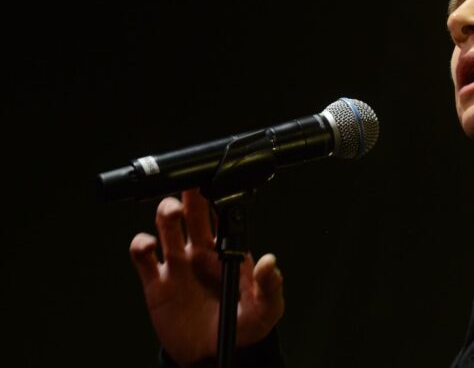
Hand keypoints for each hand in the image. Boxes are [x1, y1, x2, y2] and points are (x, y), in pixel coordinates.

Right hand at [130, 190, 284, 365]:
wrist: (212, 356)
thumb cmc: (243, 327)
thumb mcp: (266, 309)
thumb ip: (270, 286)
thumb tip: (269, 261)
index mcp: (227, 251)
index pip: (221, 216)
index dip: (216, 198)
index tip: (214, 186)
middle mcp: (200, 252)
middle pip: (191, 213)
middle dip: (189, 195)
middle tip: (190, 187)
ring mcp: (177, 265)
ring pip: (166, 227)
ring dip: (166, 213)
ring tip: (172, 212)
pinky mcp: (156, 283)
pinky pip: (142, 257)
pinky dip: (140, 245)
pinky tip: (149, 246)